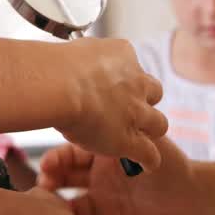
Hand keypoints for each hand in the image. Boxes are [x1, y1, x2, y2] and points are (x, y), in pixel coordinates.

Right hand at [39, 139, 197, 214]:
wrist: (193, 196)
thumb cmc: (172, 164)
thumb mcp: (147, 142)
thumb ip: (126, 132)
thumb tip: (104, 114)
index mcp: (102, 155)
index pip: (71, 154)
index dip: (57, 158)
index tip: (46, 164)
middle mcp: (96, 177)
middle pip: (64, 178)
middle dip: (50, 180)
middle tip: (43, 185)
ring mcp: (101, 201)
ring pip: (69, 204)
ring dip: (57, 206)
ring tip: (50, 209)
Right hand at [55, 38, 167, 171]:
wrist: (59, 85)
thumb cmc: (56, 66)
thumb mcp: (72, 51)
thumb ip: (79, 57)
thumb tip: (70, 61)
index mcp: (121, 54)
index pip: (131, 65)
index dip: (122, 77)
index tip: (110, 83)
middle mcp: (135, 81)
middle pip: (154, 90)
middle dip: (144, 99)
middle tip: (128, 108)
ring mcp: (135, 112)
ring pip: (159, 123)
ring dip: (150, 129)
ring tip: (141, 136)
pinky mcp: (130, 139)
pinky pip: (149, 153)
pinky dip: (148, 159)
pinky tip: (145, 163)